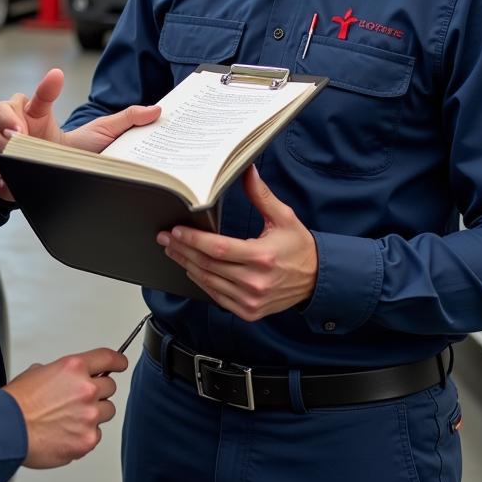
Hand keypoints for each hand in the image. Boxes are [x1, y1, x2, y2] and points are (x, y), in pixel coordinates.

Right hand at [0, 68, 158, 199]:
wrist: (59, 182)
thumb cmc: (77, 155)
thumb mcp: (103, 136)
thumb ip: (127, 120)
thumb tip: (157, 111)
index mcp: (39, 111)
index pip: (36, 93)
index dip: (45, 86)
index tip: (58, 77)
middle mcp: (17, 124)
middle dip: (7, 121)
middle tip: (21, 136)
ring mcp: (3, 145)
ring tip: (13, 162)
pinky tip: (9, 182)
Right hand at [2, 348, 127, 468]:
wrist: (7, 429)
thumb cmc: (16, 403)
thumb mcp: (38, 372)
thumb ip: (61, 374)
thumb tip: (66, 381)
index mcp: (74, 368)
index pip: (108, 358)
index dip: (118, 361)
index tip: (121, 363)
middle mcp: (86, 389)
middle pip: (110, 387)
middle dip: (98, 392)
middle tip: (80, 400)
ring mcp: (89, 415)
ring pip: (107, 412)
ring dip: (94, 414)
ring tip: (70, 419)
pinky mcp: (87, 439)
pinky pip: (96, 435)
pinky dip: (85, 435)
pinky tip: (66, 433)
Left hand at [157, 166, 317, 321]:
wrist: (317, 280)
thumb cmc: (299, 247)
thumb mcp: (284, 217)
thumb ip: (261, 195)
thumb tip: (247, 169)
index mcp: (261, 257)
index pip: (217, 249)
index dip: (193, 240)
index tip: (175, 231)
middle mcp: (254, 282)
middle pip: (207, 265)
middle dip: (181, 250)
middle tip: (164, 238)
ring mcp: (250, 300)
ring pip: (208, 282)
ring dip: (186, 265)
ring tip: (172, 250)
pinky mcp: (248, 312)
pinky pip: (216, 296)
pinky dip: (201, 282)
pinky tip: (191, 268)